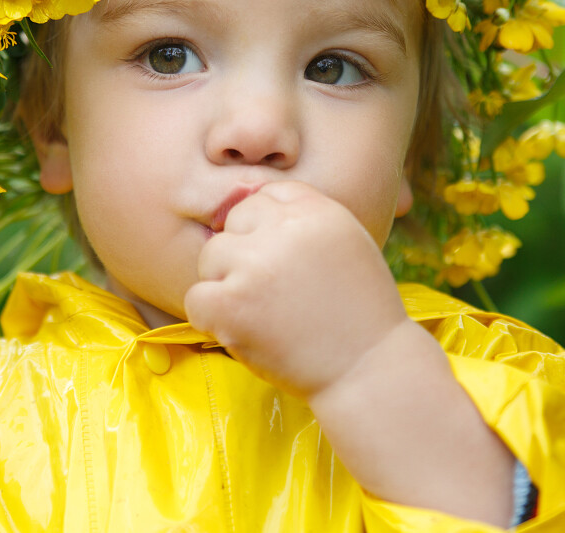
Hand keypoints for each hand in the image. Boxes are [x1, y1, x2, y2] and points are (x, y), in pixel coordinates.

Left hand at [183, 181, 411, 398]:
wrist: (368, 369)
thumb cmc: (359, 313)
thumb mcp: (348, 244)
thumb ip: (302, 219)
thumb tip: (247, 202)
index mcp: (318, 211)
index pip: (267, 195)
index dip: (266, 229)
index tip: (281, 262)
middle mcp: (286, 230)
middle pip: (236, 220)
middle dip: (244, 253)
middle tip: (271, 292)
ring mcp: (256, 264)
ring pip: (210, 256)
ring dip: (225, 284)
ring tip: (261, 313)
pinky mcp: (232, 303)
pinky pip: (196, 297)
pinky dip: (210, 319)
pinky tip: (242, 331)